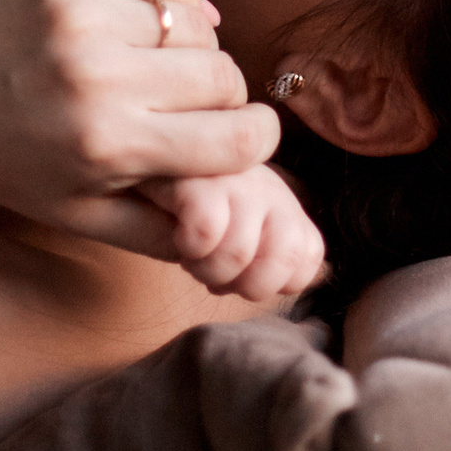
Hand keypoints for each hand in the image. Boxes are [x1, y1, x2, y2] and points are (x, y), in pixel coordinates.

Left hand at [0, 0, 281, 256]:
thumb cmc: (0, 162)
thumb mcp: (75, 213)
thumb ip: (160, 228)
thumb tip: (237, 226)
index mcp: (108, 148)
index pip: (240, 138)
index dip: (254, 138)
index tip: (239, 134)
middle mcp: (97, 80)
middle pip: (224, 77)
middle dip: (218, 94)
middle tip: (184, 103)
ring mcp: (80, 17)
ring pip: (195, 26)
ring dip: (186, 47)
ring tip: (151, 64)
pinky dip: (168, 0)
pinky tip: (144, 22)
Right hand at [139, 166, 327, 302]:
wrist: (142, 166)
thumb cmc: (188, 214)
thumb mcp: (237, 236)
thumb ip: (269, 258)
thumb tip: (287, 283)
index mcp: (284, 204)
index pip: (308, 258)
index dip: (269, 281)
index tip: (238, 273)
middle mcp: (269, 187)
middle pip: (285, 258)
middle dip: (244, 284)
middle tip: (215, 269)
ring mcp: (236, 177)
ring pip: (239, 254)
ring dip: (206, 269)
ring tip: (191, 252)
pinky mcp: (197, 174)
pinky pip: (206, 229)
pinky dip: (188, 246)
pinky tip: (177, 234)